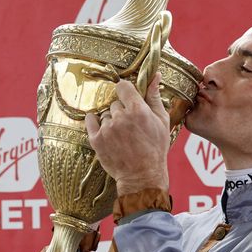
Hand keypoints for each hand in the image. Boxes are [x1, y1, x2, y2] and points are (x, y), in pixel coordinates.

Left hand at [85, 73, 169, 194]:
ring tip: (122, 135)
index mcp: (138, 110)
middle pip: (115, 102)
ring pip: (105, 114)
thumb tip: (155, 75)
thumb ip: (154, 97)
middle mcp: (121, 117)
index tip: (128, 98)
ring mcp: (107, 129)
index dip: (126, 91)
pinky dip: (96, 124)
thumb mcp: (161, 121)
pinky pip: (90, 120)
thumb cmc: (155, 149)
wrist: (142, 175)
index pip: (123, 86)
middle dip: (122, 111)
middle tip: (130, 125)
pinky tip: (107, 132)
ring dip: (112, 121)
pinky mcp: (96, 139)